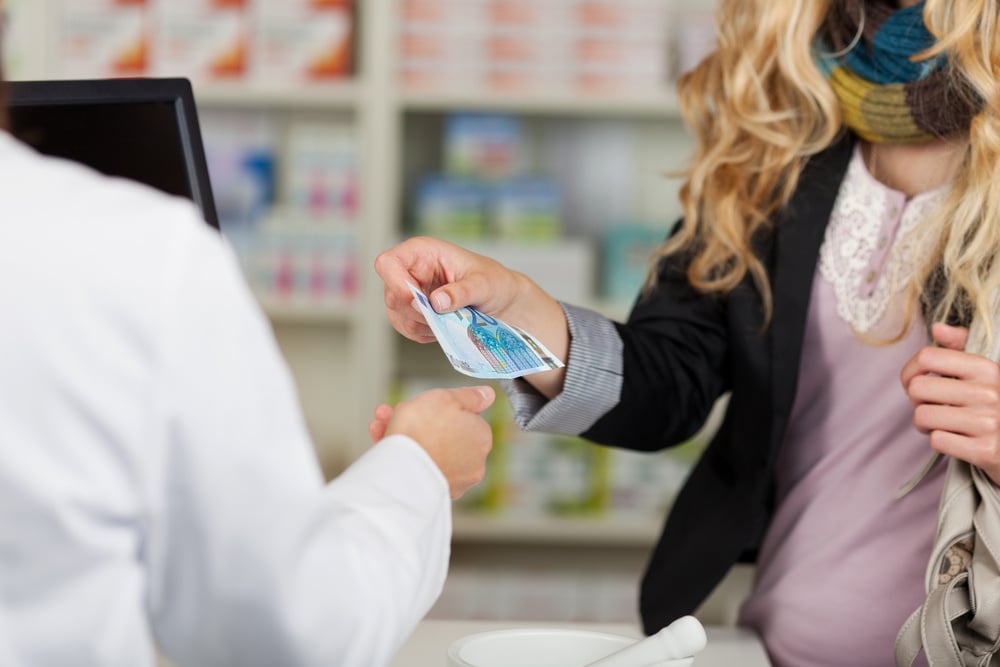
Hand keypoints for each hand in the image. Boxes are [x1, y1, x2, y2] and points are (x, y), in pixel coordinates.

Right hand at [369, 385, 495, 498]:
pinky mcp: (434, 493)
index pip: (463, 418)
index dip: (439, 408)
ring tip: (381, 424)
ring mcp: (454, 480)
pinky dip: (404, 456)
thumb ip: (469, 396)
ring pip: (428, 450)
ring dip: (405, 435)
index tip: (422, 404)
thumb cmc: (423, 430)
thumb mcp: (447, 398)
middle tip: (398, 412)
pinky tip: (384, 444)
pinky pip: (419, 468)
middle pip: (443, 434)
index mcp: (481, 437)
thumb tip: (487, 395)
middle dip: (417, 420)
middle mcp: (473, 462)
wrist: (400, 468)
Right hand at [374, 236, 526, 342]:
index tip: (421, 303)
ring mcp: (408, 293)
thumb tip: (436, 302)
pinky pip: (407, 329)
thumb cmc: (494, 282)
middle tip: (447, 316)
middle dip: (418, 312)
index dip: (396, 284)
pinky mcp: (412, 313)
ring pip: (396, 315)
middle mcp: (410, 271)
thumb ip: (461, 292)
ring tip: (451, 321)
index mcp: (422, 252)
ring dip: (423, 325)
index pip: (388, 263)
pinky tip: (446, 327)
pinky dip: (425, 333)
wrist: (501, 301)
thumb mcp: (484, 284)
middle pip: (391, 295)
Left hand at [901, 322, 999, 483]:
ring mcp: (989, 423)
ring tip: (940, 424)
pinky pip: (937, 440)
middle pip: (918, 388)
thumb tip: (937, 328)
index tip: (913, 382)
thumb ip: (963, 346)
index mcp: (988, 368)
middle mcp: (990, 392)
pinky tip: (956, 440)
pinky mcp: (986, 451)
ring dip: (924, 424)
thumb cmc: (998, 405)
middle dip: (916, 401)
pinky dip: (940, 441)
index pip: (927, 357)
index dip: (910, 371)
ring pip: (922, 416)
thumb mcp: (988, 373)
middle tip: (929, 407)